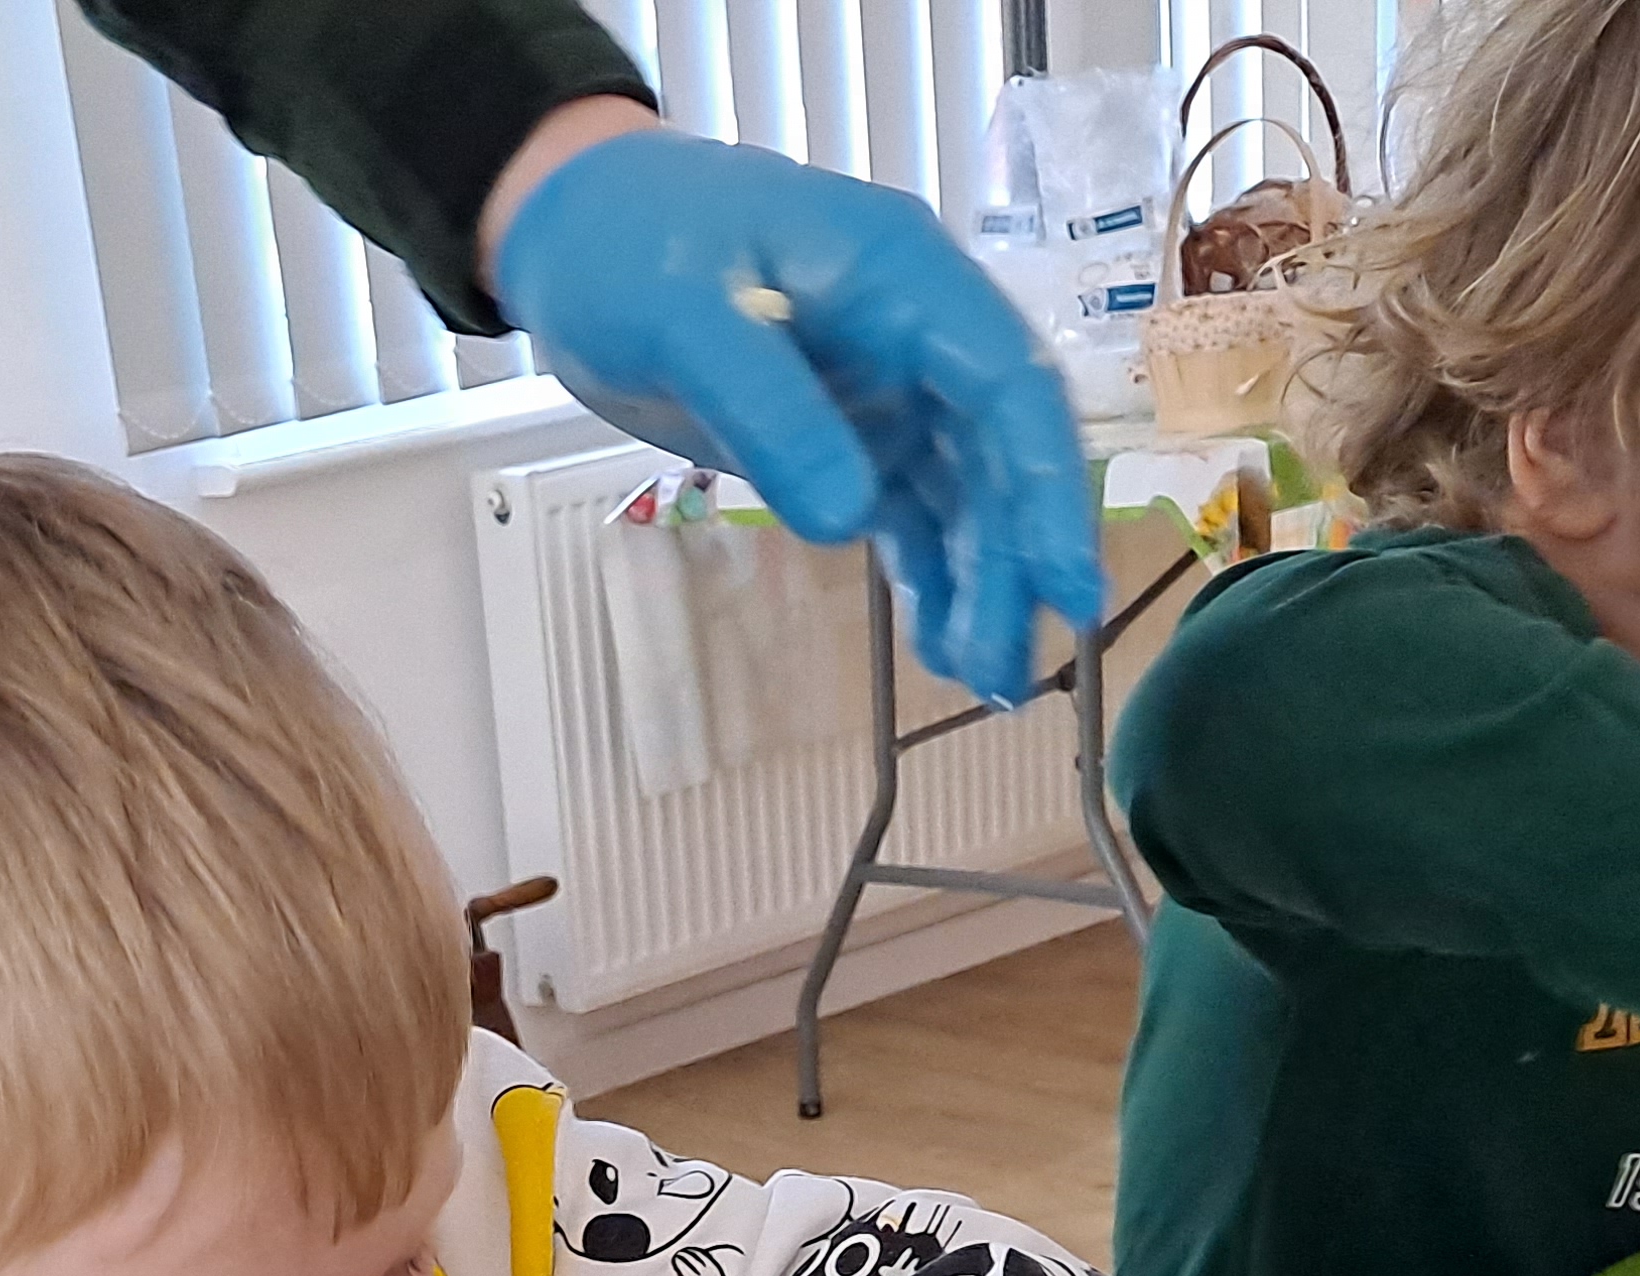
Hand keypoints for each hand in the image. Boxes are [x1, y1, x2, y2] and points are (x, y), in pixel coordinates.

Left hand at [486, 113, 1104, 700]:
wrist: (571, 233)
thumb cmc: (627, 249)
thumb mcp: (681, 315)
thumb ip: (767, 407)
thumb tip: (848, 520)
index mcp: (904, 280)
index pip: (1007, 387)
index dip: (1046, 489)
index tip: (1067, 588)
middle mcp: (917, 336)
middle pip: (998, 454)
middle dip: (1013, 561)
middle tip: (1004, 673)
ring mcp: (888, 389)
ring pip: (963, 493)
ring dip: (979, 581)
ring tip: (978, 678)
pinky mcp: (847, 436)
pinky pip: (911, 511)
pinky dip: (929, 574)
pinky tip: (937, 642)